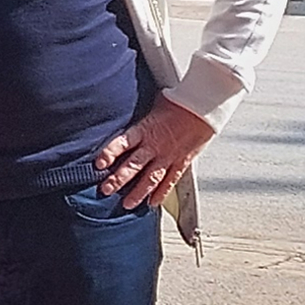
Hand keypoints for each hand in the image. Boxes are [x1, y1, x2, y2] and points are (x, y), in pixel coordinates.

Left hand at [93, 96, 214, 208]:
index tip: (99, 164)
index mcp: (146, 129)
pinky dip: (162, 193)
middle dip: (118, 179)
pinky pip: (171, 180)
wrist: (205, 105)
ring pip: (151, 178)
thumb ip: (137, 115)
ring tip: (126, 204)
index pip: (123, 143)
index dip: (110, 153)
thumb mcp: (152, 103)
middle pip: (134, 165)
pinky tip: (152, 203)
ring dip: (138, 192)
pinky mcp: (183, 161)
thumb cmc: (179, 101)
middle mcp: (155, 145)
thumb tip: (119, 110)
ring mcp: (169, 155)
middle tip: (105, 190)